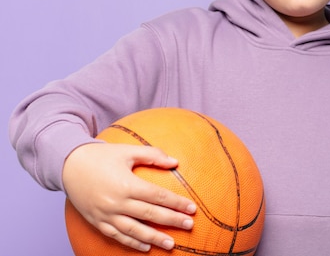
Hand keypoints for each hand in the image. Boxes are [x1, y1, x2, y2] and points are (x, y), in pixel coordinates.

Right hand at [62, 143, 196, 251]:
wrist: (68, 165)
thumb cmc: (101, 156)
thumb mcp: (127, 151)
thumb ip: (152, 155)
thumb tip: (175, 162)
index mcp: (126, 184)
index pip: (157, 196)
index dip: (176, 203)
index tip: (192, 209)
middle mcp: (116, 202)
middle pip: (149, 214)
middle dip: (171, 221)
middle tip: (189, 225)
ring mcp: (106, 214)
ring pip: (134, 230)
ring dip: (154, 238)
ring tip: (171, 244)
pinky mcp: (97, 221)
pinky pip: (116, 236)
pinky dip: (131, 243)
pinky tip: (146, 247)